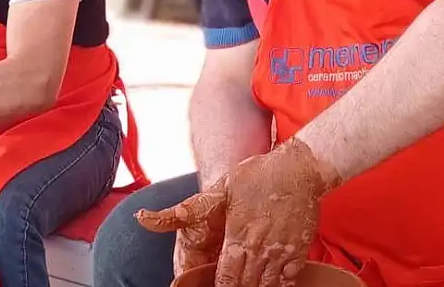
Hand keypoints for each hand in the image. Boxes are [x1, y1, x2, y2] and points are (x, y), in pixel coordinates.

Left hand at [139, 139, 338, 286]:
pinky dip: (276, 285)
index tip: (212, 285)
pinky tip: (267, 280)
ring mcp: (282, 254)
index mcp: (238, 238)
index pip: (225, 280)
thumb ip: (184, 210)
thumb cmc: (257, 176)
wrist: (300, 169)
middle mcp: (260, 250)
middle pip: (244, 286)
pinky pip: (286, 282)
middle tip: (227, 280)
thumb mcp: (218, 189)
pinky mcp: (299, 253)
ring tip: (245, 281)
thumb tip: (143, 218)